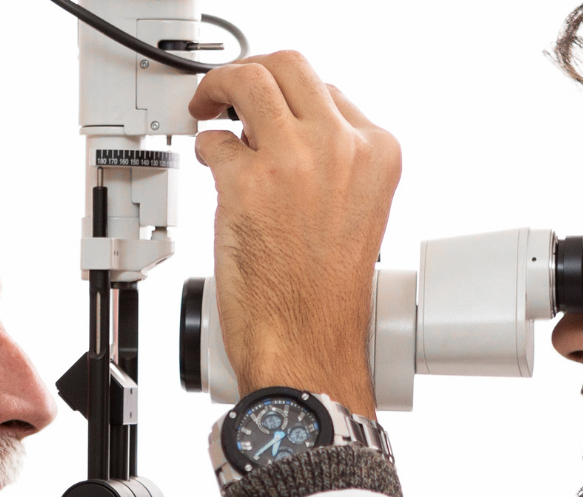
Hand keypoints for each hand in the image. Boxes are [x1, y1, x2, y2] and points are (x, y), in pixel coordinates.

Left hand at [191, 51, 399, 416]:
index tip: (270, 114)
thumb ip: (331, 163)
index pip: (328, 93)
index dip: (291, 102)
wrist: (308, 343)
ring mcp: (293, 160)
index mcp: (376, 154)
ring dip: (219, 87)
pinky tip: (211, 165)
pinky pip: (214, 139)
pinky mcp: (247, 182)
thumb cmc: (326, 297)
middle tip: (229, 93)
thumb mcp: (356, 211)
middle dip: (252, 72)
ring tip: (207, 108)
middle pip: (289, 67)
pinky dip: (206, 147)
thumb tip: (283, 131)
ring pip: (249, 80)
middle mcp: (340, 148)